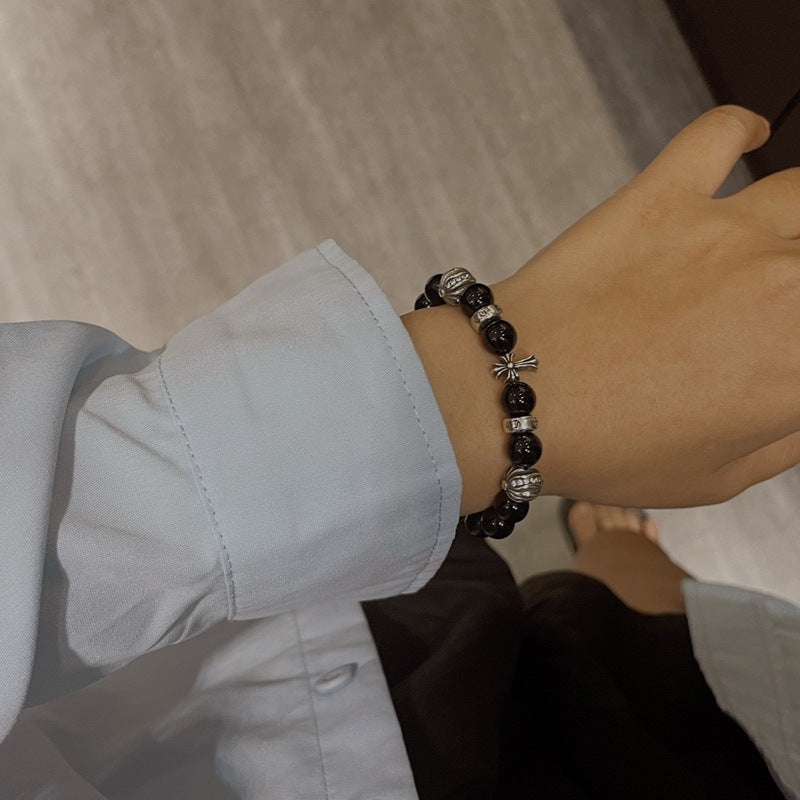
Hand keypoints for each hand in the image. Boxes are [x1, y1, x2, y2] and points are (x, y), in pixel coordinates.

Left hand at [493, 104, 799, 507]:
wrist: (513, 398)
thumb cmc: (603, 447)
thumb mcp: (715, 477)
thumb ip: (786, 437)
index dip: (797, 348)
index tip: (781, 351)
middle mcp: (786, 288)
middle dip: (798, 288)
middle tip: (768, 304)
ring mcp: (725, 232)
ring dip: (794, 221)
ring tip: (773, 240)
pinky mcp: (664, 196)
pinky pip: (719, 134)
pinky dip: (741, 127)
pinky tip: (752, 135)